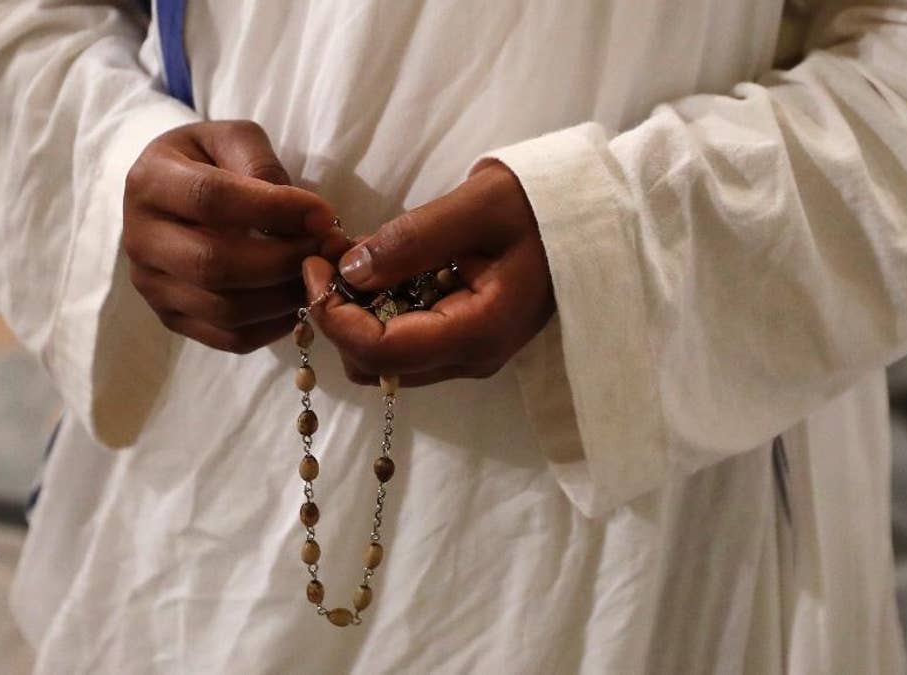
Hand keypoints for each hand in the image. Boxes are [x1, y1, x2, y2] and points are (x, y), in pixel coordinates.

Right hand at [123, 120, 352, 353]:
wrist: (174, 195)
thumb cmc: (211, 162)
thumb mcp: (233, 140)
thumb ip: (263, 164)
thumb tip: (304, 215)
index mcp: (150, 182)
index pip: (210, 200)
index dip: (273, 210)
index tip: (323, 215)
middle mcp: (139, 239)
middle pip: (214, 264)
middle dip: (283, 261)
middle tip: (325, 251)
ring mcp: (152, 285)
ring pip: (225, 309)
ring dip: (284, 297)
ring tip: (317, 275)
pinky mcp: (171, 318)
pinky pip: (230, 338)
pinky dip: (275, 326)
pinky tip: (298, 301)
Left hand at [303, 161, 554, 385]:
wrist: (592, 216)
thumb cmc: (540, 205)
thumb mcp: (475, 207)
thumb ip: (410, 241)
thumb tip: (348, 271)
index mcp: (478, 332)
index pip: (381, 351)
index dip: (332, 314)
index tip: (314, 264)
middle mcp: (472, 357)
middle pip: (375, 365)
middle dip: (340, 317)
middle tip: (331, 258)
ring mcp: (470, 352)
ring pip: (386, 360)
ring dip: (357, 316)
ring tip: (355, 259)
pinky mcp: (465, 338)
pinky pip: (406, 342)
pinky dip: (380, 312)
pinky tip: (382, 268)